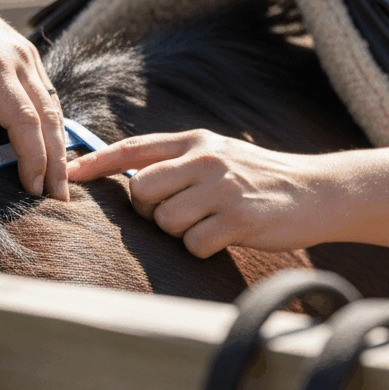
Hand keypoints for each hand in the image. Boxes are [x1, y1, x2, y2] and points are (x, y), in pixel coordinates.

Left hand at [0, 0, 67, 200]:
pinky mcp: (23, 52)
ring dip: (57, 143)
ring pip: (52, 104)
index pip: (23, 119)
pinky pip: (45, 92)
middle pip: (48, 115)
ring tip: (60, 180)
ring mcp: (24, 52)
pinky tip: (49, 148)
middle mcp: (16, 56)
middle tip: (59, 198)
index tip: (32, 188)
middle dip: (56, 159)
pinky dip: (49, 122)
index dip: (32, 157)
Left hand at [66, 129, 332, 257]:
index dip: (96, 162)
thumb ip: (177, 162)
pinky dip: (204, 248)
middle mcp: (205, 159)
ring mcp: (222, 188)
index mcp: (195, 141)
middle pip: (141, 192)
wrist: (318, 191)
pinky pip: (195, 244)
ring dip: (181, 232)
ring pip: (166, 222)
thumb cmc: (259, 178)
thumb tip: (129, 181)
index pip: (133, 149)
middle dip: (150, 211)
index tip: (70, 174)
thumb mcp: (218, 155)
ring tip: (211, 222)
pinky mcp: (238, 218)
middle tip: (178, 214)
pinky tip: (226, 237)